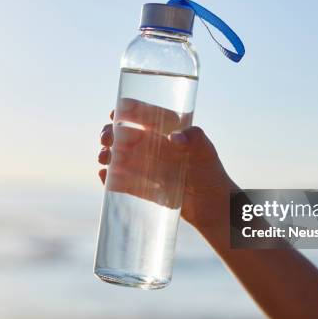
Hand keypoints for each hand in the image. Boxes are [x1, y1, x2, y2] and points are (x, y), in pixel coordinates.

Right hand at [98, 98, 235, 230]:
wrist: (213, 208)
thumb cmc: (211, 175)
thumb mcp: (206, 154)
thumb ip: (195, 140)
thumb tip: (174, 138)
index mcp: (171, 133)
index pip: (148, 117)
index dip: (131, 112)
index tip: (116, 111)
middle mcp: (158, 148)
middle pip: (129, 136)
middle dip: (113, 134)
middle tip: (105, 138)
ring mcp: (151, 168)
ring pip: (124, 158)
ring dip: (110, 155)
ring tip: (104, 157)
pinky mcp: (147, 188)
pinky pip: (126, 181)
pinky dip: (113, 178)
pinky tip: (104, 175)